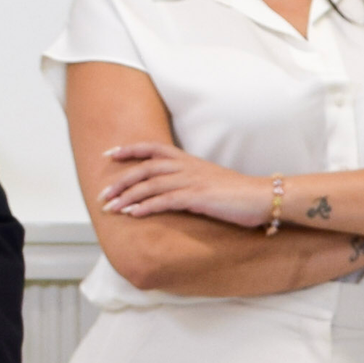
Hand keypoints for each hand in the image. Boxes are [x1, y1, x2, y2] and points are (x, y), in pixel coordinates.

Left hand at [97, 142, 272, 227]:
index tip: (110, 155)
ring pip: (150, 185)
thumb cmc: (237, 193)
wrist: (261, 197)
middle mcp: (186, 166)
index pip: (152, 148)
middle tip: (102, 193)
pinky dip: (146, 207)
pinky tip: (133, 214)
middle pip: (144, 168)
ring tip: (111, 208)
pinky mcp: (197, 197)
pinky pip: (165, 201)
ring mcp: (191, 181)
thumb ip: (189, 181)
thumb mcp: (209, 181)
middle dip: (120, 180)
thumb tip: (171, 191)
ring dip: (127, 196)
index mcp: (188, 160)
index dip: (129, 150)